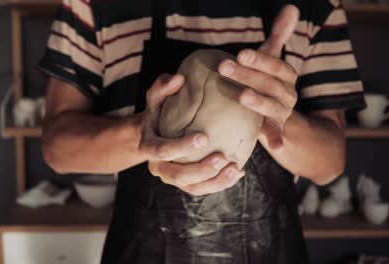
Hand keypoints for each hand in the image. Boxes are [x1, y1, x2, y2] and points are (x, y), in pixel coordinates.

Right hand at [139, 74, 244, 195]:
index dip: (181, 147)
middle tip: (223, 158)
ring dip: (216, 181)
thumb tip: (178, 79)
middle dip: (201, 170)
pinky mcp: (187, 184)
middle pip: (178, 176)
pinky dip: (222, 182)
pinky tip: (240, 171)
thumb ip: (163, 86)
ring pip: (194, 188)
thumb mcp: (157, 97)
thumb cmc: (160, 111)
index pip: (162, 151)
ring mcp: (173, 179)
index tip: (204, 137)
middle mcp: (158, 167)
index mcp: (148, 147)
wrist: (158, 132)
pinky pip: (204, 188)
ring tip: (236, 169)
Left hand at [218, 5, 299, 149]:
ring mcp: (282, 114)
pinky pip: (277, 136)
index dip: (259, 59)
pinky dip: (277, 139)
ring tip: (242, 97)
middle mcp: (288, 94)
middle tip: (224, 67)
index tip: (240, 53)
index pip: (274, 65)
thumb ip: (279, 35)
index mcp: (286, 76)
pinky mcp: (275, 131)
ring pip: (272, 107)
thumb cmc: (266, 82)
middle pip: (269, 84)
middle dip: (247, 75)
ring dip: (259, 102)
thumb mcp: (271, 59)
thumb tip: (291, 7)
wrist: (279, 115)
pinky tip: (275, 145)